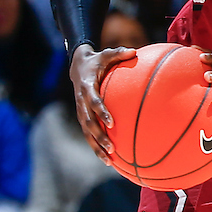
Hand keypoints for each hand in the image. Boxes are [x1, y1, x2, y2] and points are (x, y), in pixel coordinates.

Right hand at [70, 44, 137, 160]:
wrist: (77, 66)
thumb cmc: (97, 60)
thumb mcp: (106, 54)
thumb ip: (119, 53)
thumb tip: (135, 51)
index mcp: (87, 87)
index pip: (93, 101)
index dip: (101, 112)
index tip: (112, 122)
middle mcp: (81, 101)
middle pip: (89, 122)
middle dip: (99, 136)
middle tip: (111, 147)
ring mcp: (81, 111)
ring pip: (87, 133)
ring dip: (96, 147)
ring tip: (108, 161)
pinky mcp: (83, 117)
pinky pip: (88, 134)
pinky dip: (96, 147)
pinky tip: (108, 160)